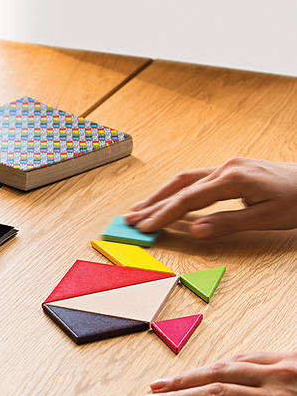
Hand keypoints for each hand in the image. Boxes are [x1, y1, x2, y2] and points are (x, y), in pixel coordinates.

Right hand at [124, 158, 296, 238]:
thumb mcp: (266, 218)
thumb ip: (227, 224)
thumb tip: (193, 230)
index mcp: (233, 178)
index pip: (188, 199)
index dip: (163, 214)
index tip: (144, 227)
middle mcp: (227, 167)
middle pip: (179, 186)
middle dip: (152, 204)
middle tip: (129, 219)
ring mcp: (229, 165)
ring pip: (185, 180)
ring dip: (160, 195)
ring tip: (139, 209)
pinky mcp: (231, 169)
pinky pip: (196, 179)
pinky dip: (176, 190)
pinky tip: (166, 199)